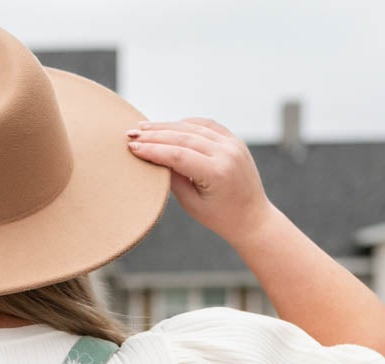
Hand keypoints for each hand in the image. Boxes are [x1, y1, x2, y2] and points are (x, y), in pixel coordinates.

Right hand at [127, 117, 272, 246]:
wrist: (252, 218)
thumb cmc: (220, 218)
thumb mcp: (192, 205)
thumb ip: (174, 179)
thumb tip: (154, 158)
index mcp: (217, 173)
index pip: (178, 154)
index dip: (153, 149)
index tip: (133, 147)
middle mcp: (227, 153)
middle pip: (184, 137)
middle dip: (155, 134)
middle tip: (132, 133)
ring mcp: (233, 144)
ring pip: (194, 127)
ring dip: (167, 126)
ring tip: (145, 127)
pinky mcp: (234, 140)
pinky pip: (207, 125)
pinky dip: (187, 124)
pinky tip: (169, 126)